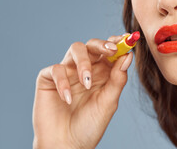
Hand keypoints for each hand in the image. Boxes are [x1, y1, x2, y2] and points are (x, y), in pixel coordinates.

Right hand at [33, 34, 132, 148]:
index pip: (110, 51)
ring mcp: (67, 72)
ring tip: (87, 83)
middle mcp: (86, 69)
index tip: (127, 39)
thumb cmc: (90, 125)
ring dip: (84, 62)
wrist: (67, 145)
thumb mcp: (109, 102)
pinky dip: (62, 81)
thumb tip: (128, 56)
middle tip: (111, 50)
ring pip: (75, 49)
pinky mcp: (48, 79)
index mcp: (103, 72)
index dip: (118, 42)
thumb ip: (118, 79)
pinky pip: (55, 69)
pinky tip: (67, 98)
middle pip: (93, 44)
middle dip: (102, 44)